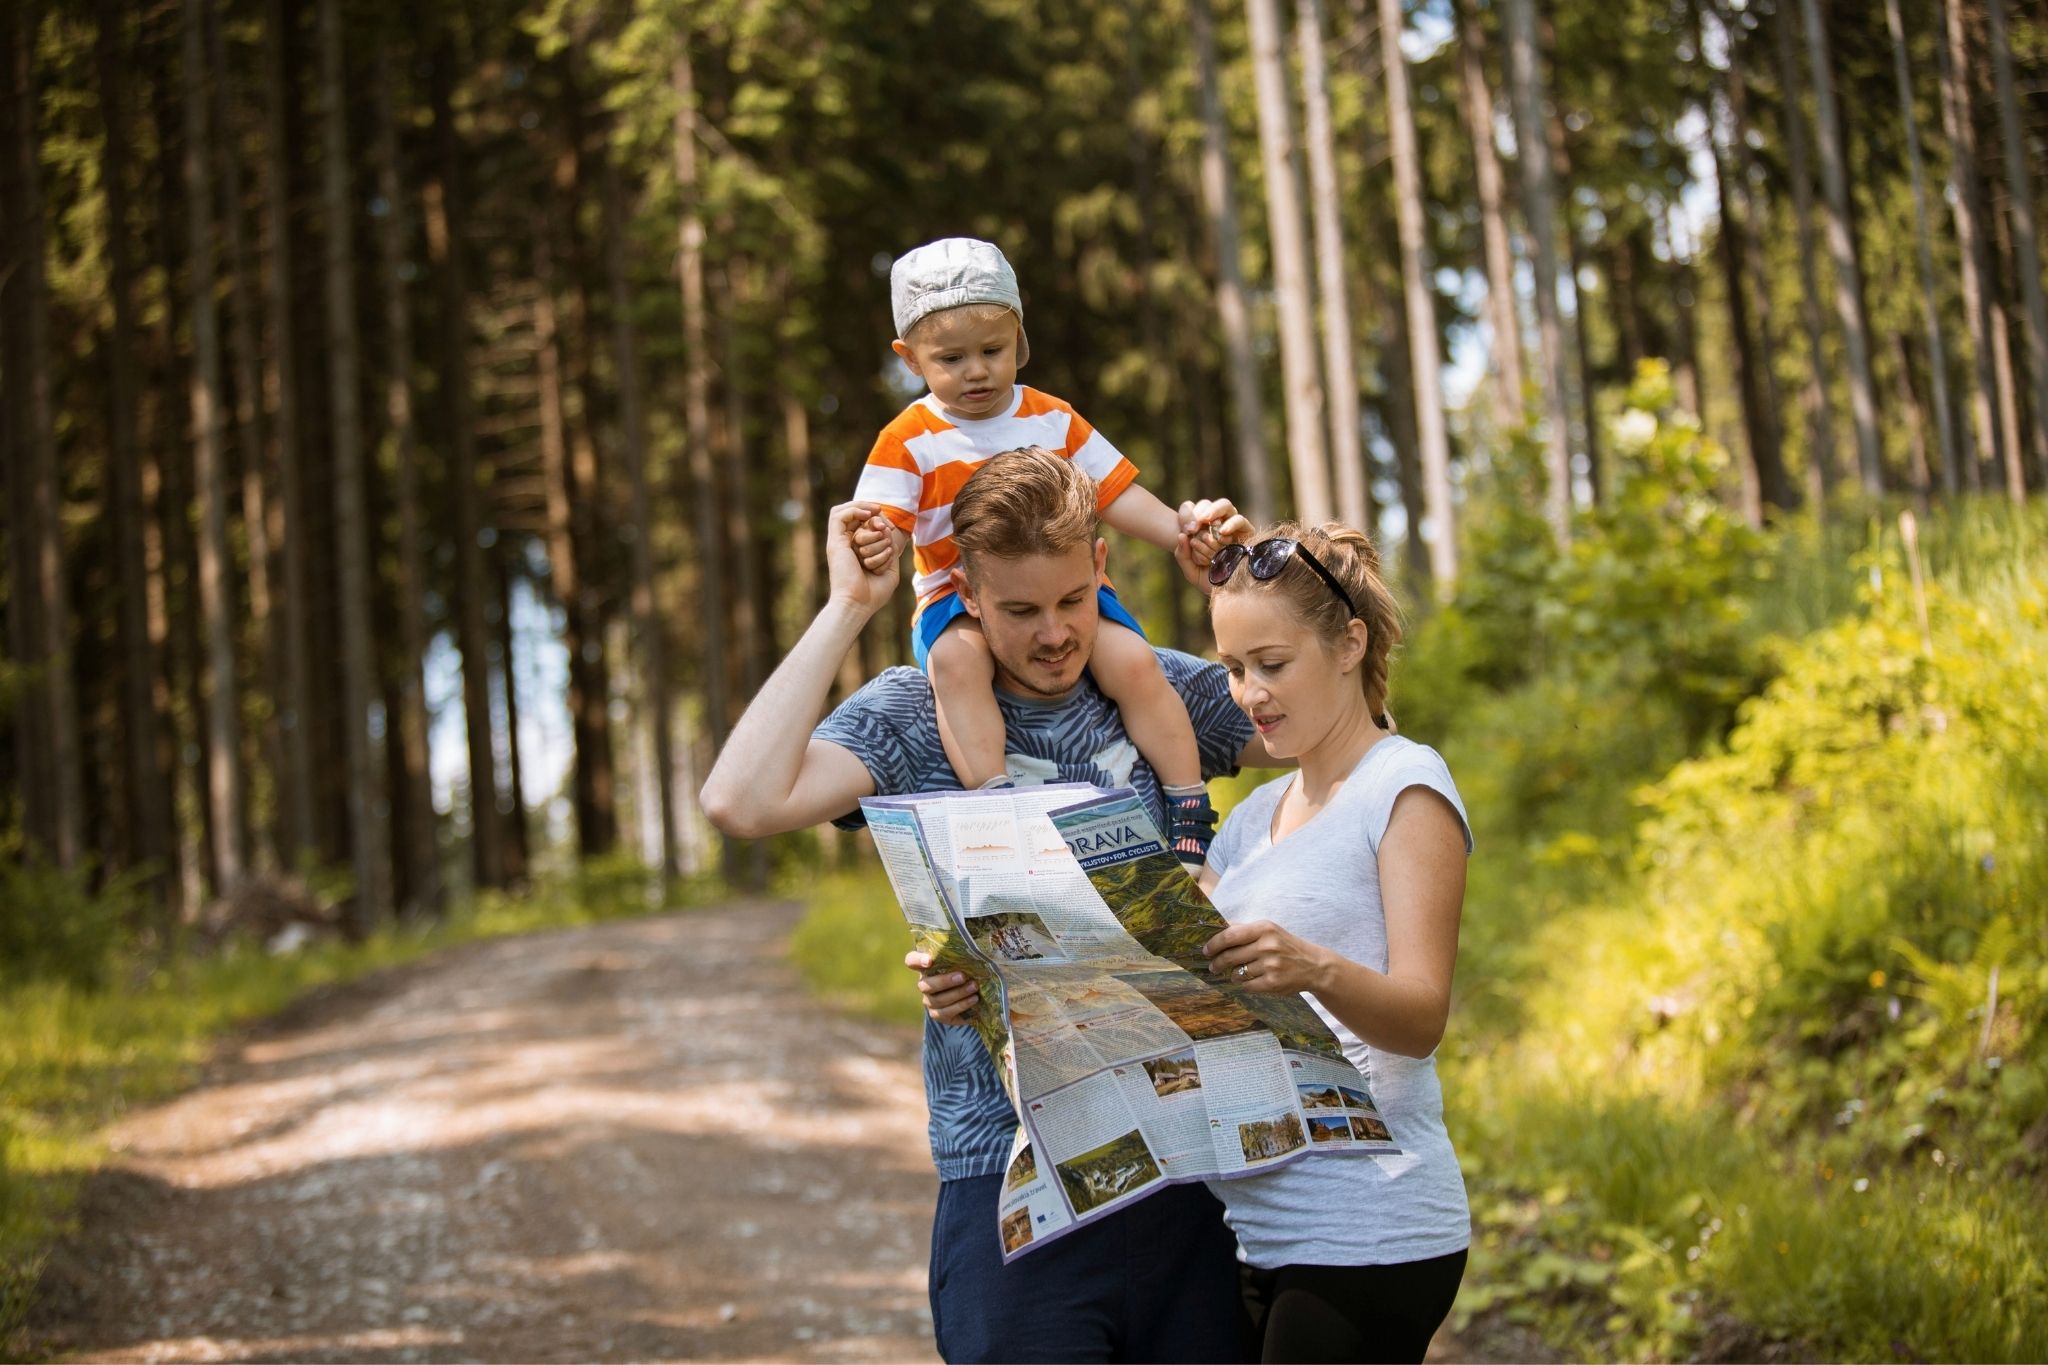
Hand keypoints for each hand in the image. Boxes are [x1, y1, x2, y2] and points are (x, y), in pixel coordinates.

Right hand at [825, 501, 897, 614]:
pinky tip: (868, 516)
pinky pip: (837, 515)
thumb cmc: (873, 594)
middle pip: (852, 515)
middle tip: (883, 519)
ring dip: (862, 509)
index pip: (861, 524)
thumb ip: (891, 552)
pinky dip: (854, 510)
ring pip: (843, 512)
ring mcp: (838, 543)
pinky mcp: (834, 543)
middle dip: (870, 512)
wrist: (857, 604)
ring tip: (876, 513)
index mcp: (856, 551)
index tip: (890, 527)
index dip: (876, 519)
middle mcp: (845, 545)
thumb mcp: (890, 570)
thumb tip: (889, 533)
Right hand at [905, 949, 980, 1024]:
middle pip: (925, 984)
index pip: (912, 960)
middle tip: (962, 976)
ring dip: (957, 993)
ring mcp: (930, 1001)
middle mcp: (925, 984)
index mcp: (927, 966)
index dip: (917, 960)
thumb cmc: (970, 971)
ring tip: (974, 987)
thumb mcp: (967, 960)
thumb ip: (966, 953)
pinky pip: (945, 1013)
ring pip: (937, 1000)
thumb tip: (980, 943)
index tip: (930, 960)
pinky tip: (974, 999)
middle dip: (944, 981)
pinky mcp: (939, 1015)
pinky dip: (961, 1006)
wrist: (976, 996)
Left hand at [1174, 497, 1252, 591]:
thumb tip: (1182, 535)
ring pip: (1225, 506)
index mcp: (1200, 532)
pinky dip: (1231, 523)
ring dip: (1213, 511)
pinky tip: (1224, 533)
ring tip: (1207, 521)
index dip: (1186, 514)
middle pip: (1206, 504)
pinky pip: (1240, 520)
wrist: (1233, 594)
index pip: (1190, 510)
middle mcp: (1216, 526)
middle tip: (1194, 526)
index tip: (1186, 530)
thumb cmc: (1212, 583)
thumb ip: (1183, 555)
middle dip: (1198, 511)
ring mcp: (1232, 527)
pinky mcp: (1247, 532)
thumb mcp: (1192, 572)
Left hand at [1203, 919, 1332, 994]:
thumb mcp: (1269, 930)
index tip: (1206, 950)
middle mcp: (1267, 945)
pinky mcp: (1273, 983)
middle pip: (1230, 956)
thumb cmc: (1286, 946)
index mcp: (1264, 928)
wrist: (1314, 965)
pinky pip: (1247, 986)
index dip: (1213, 944)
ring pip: (1237, 973)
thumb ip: (1244, 929)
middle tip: (1212, 966)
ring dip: (1232, 975)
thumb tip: (1217, 927)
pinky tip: (1250, 981)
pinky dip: (1245, 985)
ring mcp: (1271, 965)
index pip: (1229, 935)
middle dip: (1217, 963)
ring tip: (1236, 973)